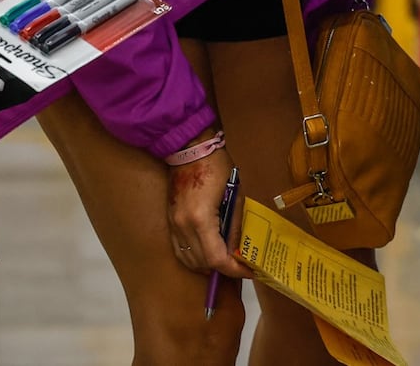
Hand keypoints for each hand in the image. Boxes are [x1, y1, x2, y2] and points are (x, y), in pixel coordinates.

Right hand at [167, 141, 254, 279]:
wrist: (190, 149)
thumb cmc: (216, 167)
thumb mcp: (235, 196)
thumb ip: (235, 226)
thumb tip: (239, 249)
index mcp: (201, 219)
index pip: (217, 259)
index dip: (234, 269)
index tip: (248, 271)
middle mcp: (184, 227)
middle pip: (203, 263)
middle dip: (224, 269)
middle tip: (241, 266)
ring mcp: (174, 225)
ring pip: (189, 260)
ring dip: (208, 266)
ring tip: (225, 262)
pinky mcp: (170, 221)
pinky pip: (180, 251)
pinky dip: (194, 258)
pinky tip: (207, 255)